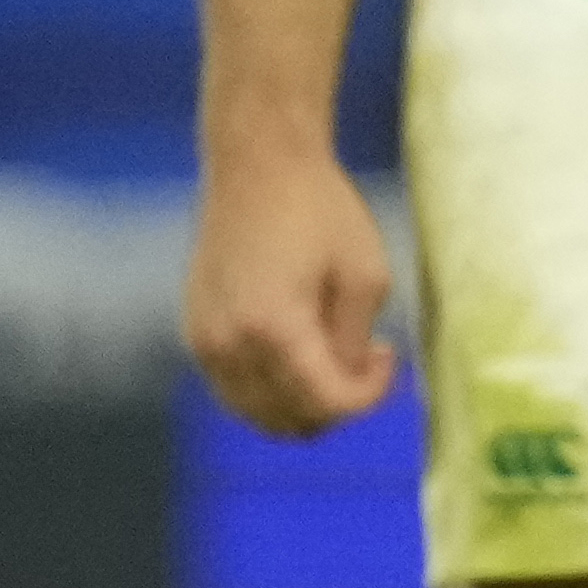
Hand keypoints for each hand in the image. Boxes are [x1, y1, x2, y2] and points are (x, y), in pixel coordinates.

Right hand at [184, 139, 399, 437]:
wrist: (258, 166)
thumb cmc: (319, 210)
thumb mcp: (365, 273)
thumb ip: (356, 341)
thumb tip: (350, 384)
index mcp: (273, 329)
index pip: (325, 403)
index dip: (368, 396)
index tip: (390, 358)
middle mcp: (228, 346)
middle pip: (288, 421)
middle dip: (337, 404)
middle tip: (369, 360)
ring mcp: (204, 344)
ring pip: (257, 414)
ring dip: (303, 402)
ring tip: (338, 354)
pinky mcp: (196, 335)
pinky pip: (235, 390)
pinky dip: (272, 388)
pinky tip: (302, 349)